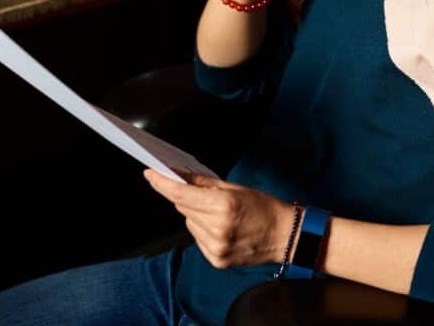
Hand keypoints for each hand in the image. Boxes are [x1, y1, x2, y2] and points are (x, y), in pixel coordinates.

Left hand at [144, 170, 294, 269]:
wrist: (284, 236)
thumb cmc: (264, 208)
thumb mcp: (236, 188)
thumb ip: (205, 184)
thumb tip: (180, 176)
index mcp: (223, 206)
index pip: (181, 194)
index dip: (162, 183)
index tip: (150, 174)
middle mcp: (217, 228)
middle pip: (183, 207)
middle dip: (186, 197)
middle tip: (201, 193)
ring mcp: (215, 247)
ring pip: (189, 223)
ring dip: (196, 214)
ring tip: (219, 213)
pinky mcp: (216, 259)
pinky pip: (197, 238)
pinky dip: (203, 229)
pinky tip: (221, 227)